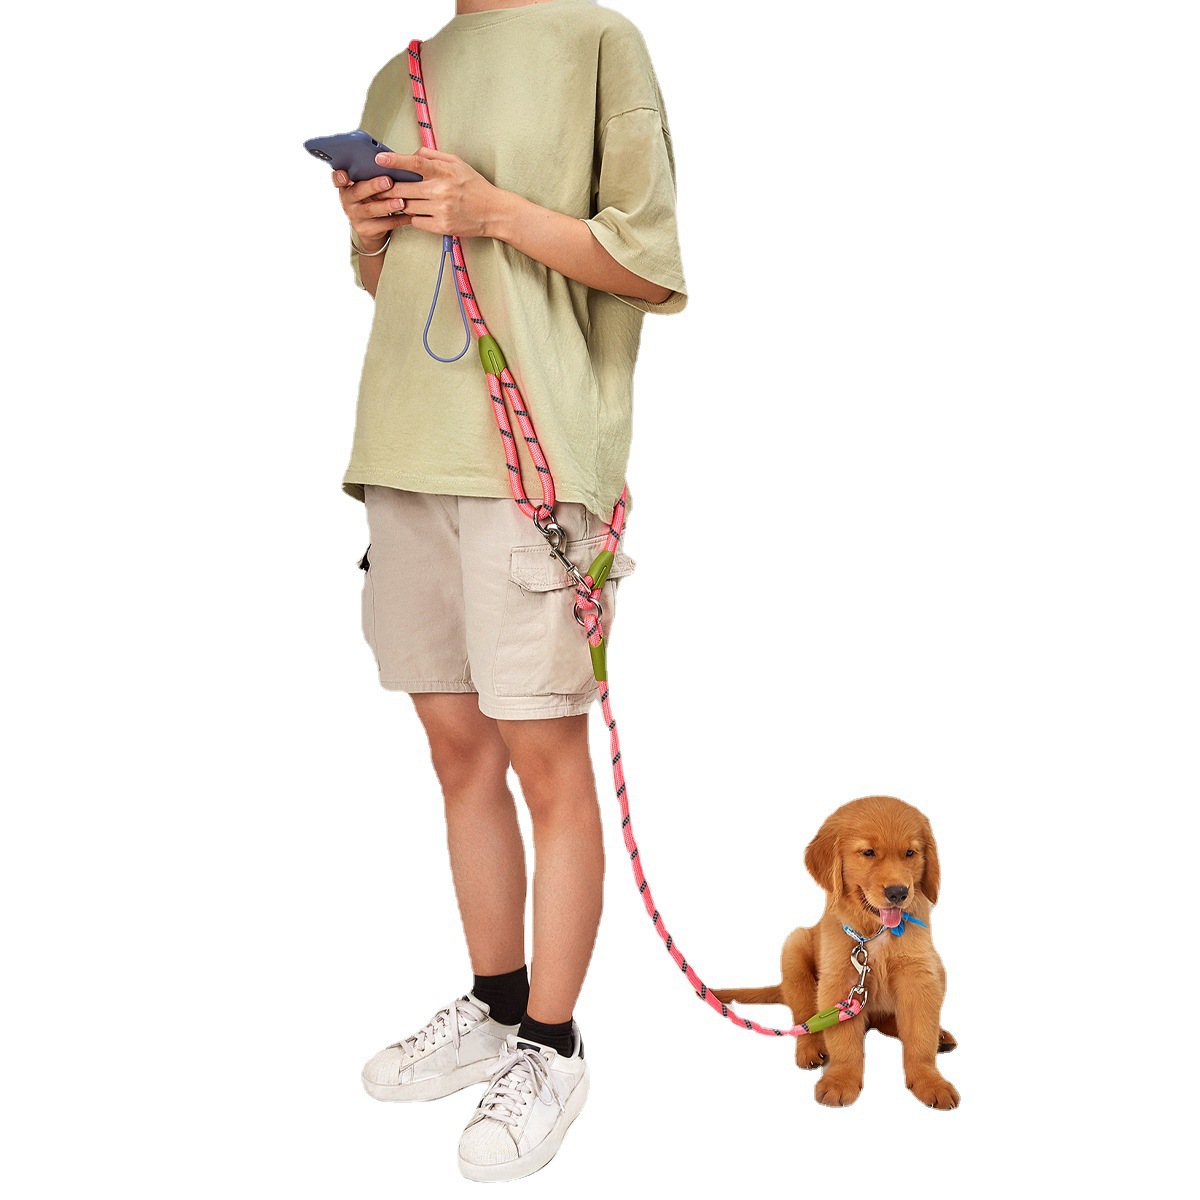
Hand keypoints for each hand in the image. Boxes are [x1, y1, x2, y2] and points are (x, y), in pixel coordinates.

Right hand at [331, 170, 411, 251]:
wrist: (370, 228)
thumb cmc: (371, 200)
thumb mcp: (366, 188)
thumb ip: (370, 175)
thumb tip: (391, 159)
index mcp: (346, 187)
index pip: (338, 179)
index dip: (339, 177)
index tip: (344, 174)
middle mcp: (348, 201)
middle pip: (358, 192)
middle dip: (373, 186)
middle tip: (388, 181)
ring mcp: (356, 216)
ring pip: (371, 210)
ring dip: (387, 205)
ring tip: (401, 201)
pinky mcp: (366, 230)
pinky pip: (384, 224)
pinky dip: (398, 219)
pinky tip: (409, 215)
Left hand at [370, 145, 505, 237]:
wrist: (493, 212)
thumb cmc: (474, 185)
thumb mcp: (458, 163)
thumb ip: (434, 156)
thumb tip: (412, 153)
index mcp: (444, 172)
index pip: (416, 163)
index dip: (395, 161)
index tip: (379, 159)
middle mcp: (441, 191)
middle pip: (404, 189)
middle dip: (388, 189)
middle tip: (378, 187)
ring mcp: (441, 210)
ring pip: (407, 207)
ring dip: (400, 204)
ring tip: (399, 200)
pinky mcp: (442, 226)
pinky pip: (416, 222)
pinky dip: (413, 217)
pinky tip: (417, 213)